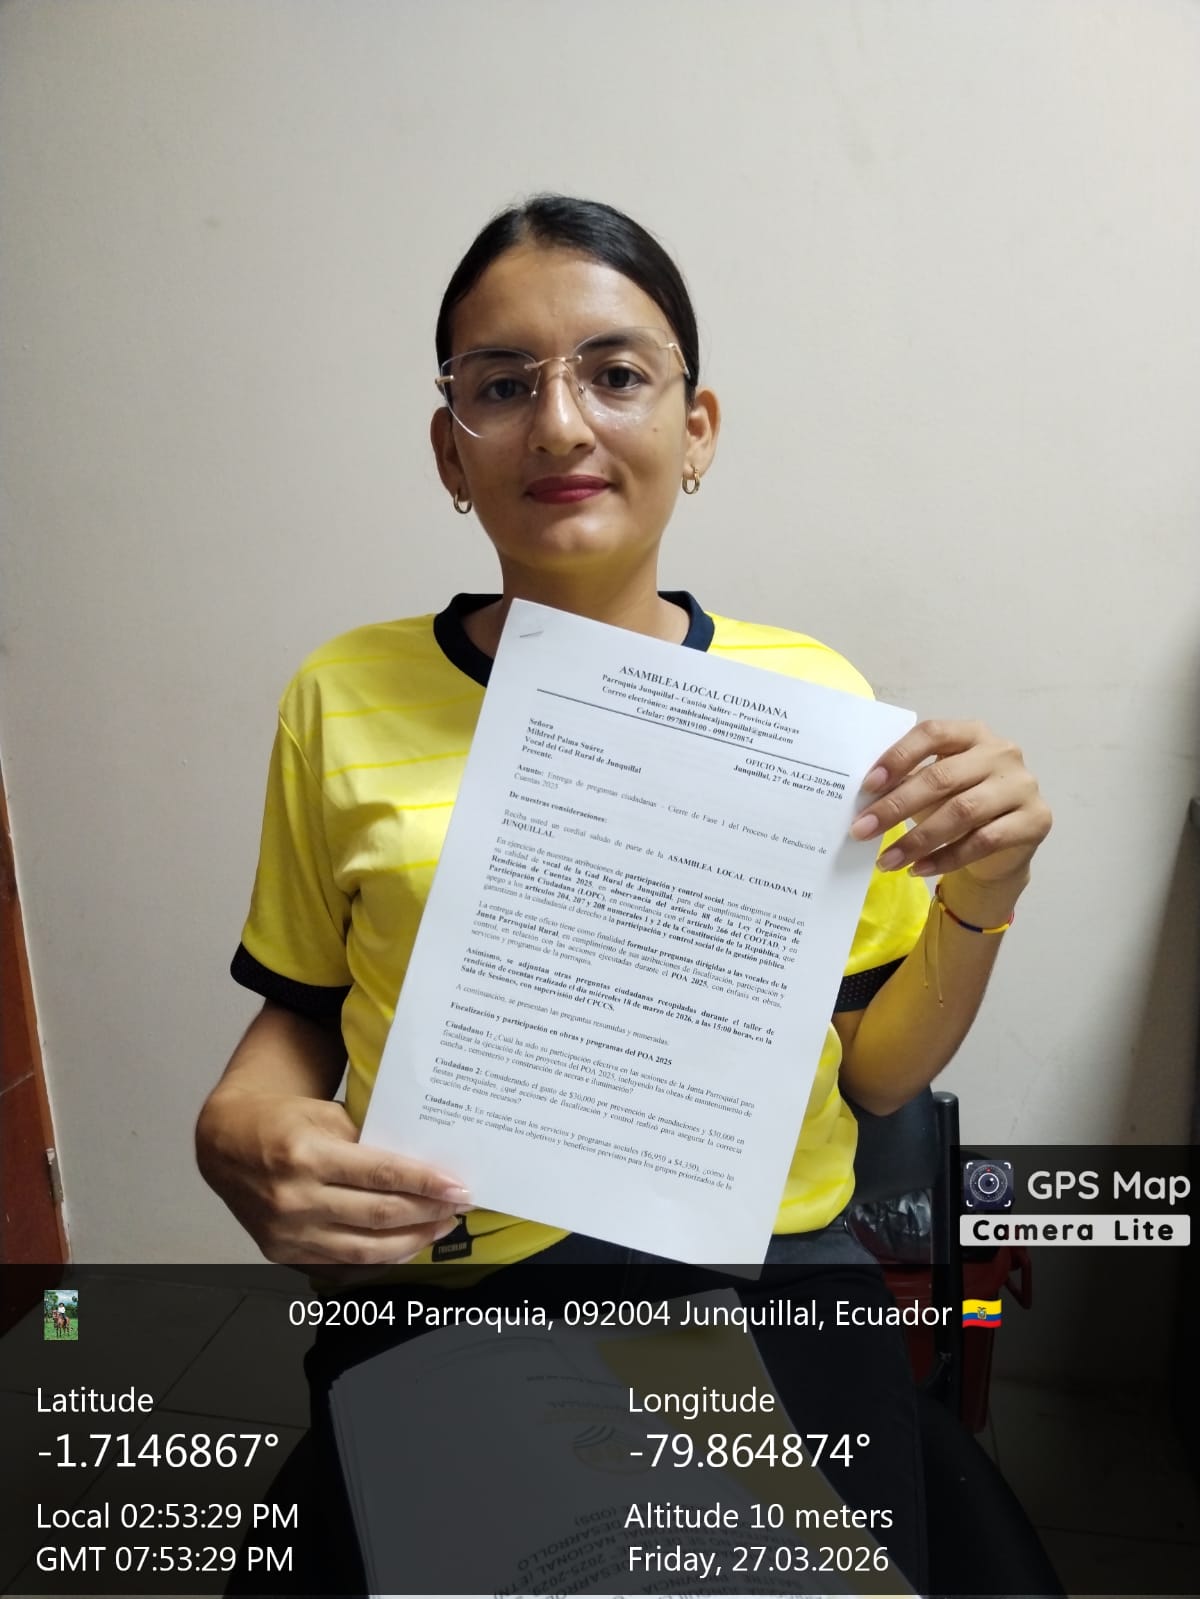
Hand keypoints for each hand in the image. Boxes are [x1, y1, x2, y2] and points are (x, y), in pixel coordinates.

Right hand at [195, 1088, 469, 1276]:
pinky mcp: (282, 1252)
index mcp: (307, 1155)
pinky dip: (381, 1254)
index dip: (424, 1183)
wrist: (225, 1144)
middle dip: (427, 1212)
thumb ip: (367, 1140)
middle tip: (459, 1205)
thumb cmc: (282, 1122)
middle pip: (378, 1214)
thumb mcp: (325, 1115)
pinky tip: (406, 1243)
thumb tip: (422, 1163)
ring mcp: (288, 1231)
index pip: (380, 1174)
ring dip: (412, 1240)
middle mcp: (296, 1198)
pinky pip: (343, 1260)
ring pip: (365, 1246)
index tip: (458, 1187)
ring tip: (441, 1226)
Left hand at [849, 719, 1051, 891]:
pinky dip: (945, 858)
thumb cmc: (958, 805)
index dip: (898, 757)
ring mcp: (1022, 786)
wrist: (1001, 848)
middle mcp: (1002, 753)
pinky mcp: (1035, 820)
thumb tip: (863, 799)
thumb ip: (906, 781)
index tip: (867, 786)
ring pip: (962, 812)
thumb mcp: (932, 787)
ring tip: (886, 861)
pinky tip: (917, 869)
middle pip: (942, 777)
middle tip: (862, 830)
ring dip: (917, 840)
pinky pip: (983, 841)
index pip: (933, 733)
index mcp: (972, 733)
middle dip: (896, 806)